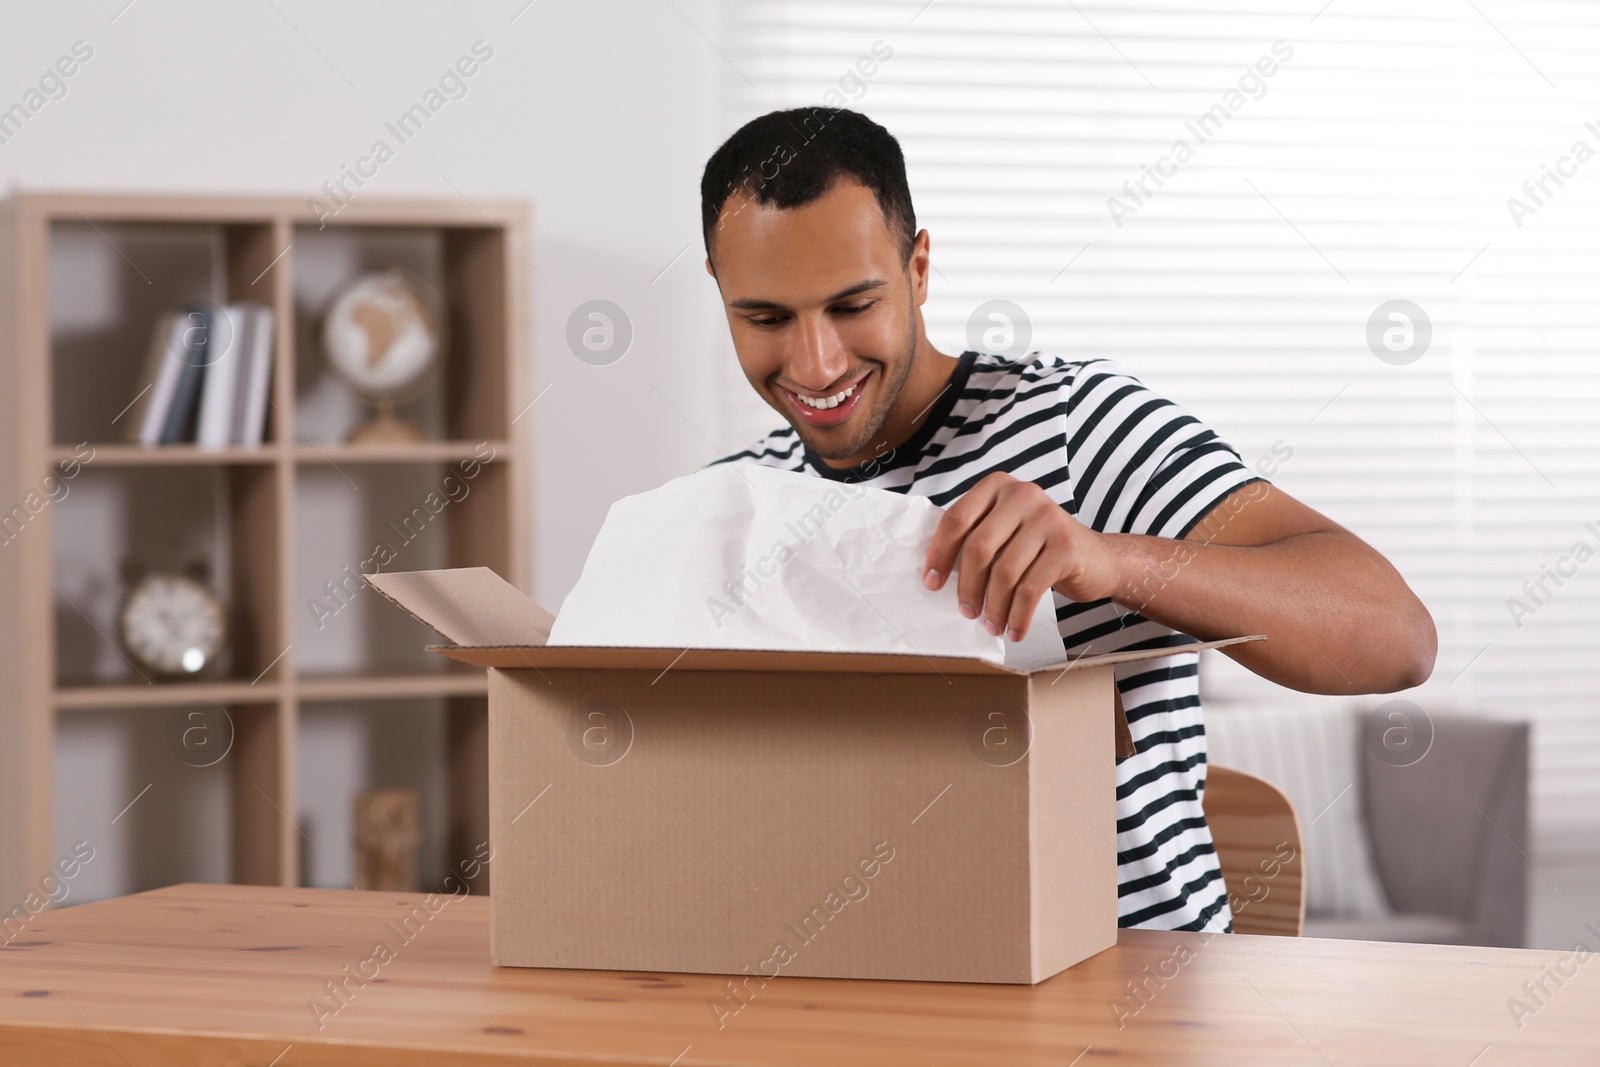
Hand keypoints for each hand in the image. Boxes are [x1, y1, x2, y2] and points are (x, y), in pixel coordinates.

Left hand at [921, 472, 1120, 640]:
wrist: (1096, 558)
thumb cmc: (1039, 549)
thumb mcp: (1006, 532)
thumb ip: (976, 538)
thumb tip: (934, 574)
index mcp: (998, 487)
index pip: (957, 519)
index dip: (939, 554)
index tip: (932, 583)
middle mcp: (1023, 495)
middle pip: (979, 547)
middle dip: (968, 587)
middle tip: (967, 612)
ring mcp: (1048, 517)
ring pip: (1004, 572)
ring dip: (995, 607)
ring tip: (993, 625)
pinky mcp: (1066, 546)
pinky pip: (1030, 588)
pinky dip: (1018, 615)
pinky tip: (1015, 630)